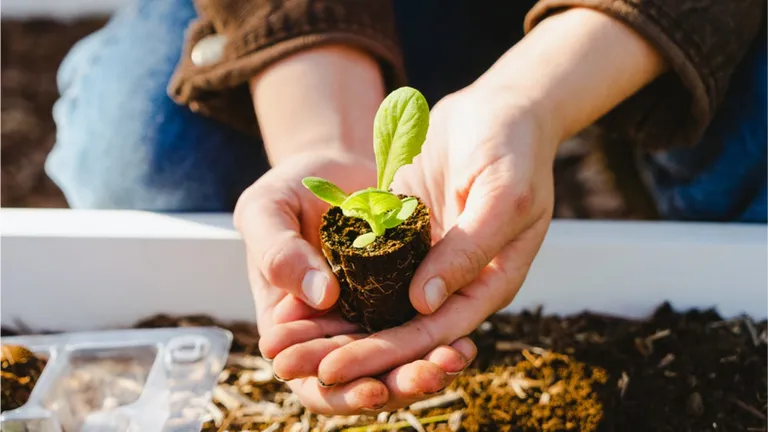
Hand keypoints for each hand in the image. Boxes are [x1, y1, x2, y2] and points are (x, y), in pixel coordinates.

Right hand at [234, 150, 476, 413]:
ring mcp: (376, 316)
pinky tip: (464, 341)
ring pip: (401, 359)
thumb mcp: (267, 211)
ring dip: (427, 367)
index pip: (314, 381)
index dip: (342, 393)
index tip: (371, 388)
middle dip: (398, 383)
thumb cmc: (289, 190)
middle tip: (426, 375)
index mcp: (292, 326)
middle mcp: (339, 330)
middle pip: (368, 380)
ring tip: (451, 360)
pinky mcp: (409, 296)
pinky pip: (427, 326)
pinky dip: (444, 338)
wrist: (335, 167)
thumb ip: (278, 252)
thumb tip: (321, 296)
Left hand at [257, 85, 556, 410]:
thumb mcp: (501, 195)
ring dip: (337, 326)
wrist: (496, 107)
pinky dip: (338, 283)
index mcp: (489, 281)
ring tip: (286, 343)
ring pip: (380, 305)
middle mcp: (456, 280)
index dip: (386, 354)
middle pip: (401, 330)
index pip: (434, 333)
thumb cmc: (511, 147)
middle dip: (350, 351)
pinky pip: (368, 266)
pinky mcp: (403, 235)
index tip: (335, 368)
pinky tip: (297, 295)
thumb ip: (469, 250)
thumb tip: (424, 304)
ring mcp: (427, 259)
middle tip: (293, 364)